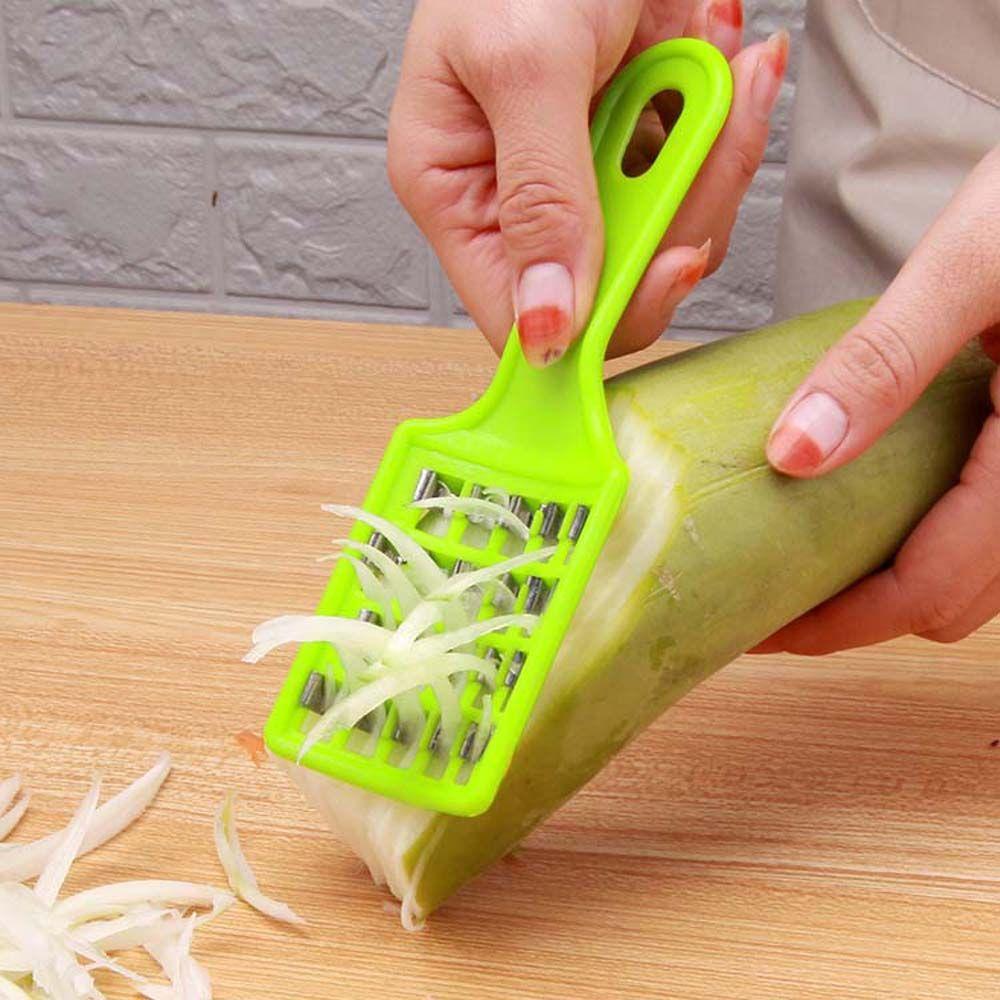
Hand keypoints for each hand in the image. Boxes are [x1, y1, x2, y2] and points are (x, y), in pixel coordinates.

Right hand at [389, 0, 787, 364]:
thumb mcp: (525, 61)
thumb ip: (541, 197)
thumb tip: (544, 326)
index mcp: (456, 192)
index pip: (516, 315)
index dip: (592, 317)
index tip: (665, 263)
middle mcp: (517, 197)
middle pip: (612, 281)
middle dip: (680, 210)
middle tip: (711, 130)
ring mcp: (583, 172)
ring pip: (668, 231)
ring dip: (716, 153)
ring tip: (727, 64)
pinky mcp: (637, 138)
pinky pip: (697, 173)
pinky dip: (727, 119)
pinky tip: (729, 57)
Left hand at [757, 146, 999, 653]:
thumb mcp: (971, 265)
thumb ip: (884, 360)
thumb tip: (792, 455)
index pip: (930, 591)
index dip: (836, 625)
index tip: (759, 628)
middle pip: (949, 601)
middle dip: (855, 615)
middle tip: (768, 597)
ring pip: (973, 575)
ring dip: (888, 583)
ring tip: (804, 561)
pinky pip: (984, 529)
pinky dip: (921, 538)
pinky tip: (863, 506)